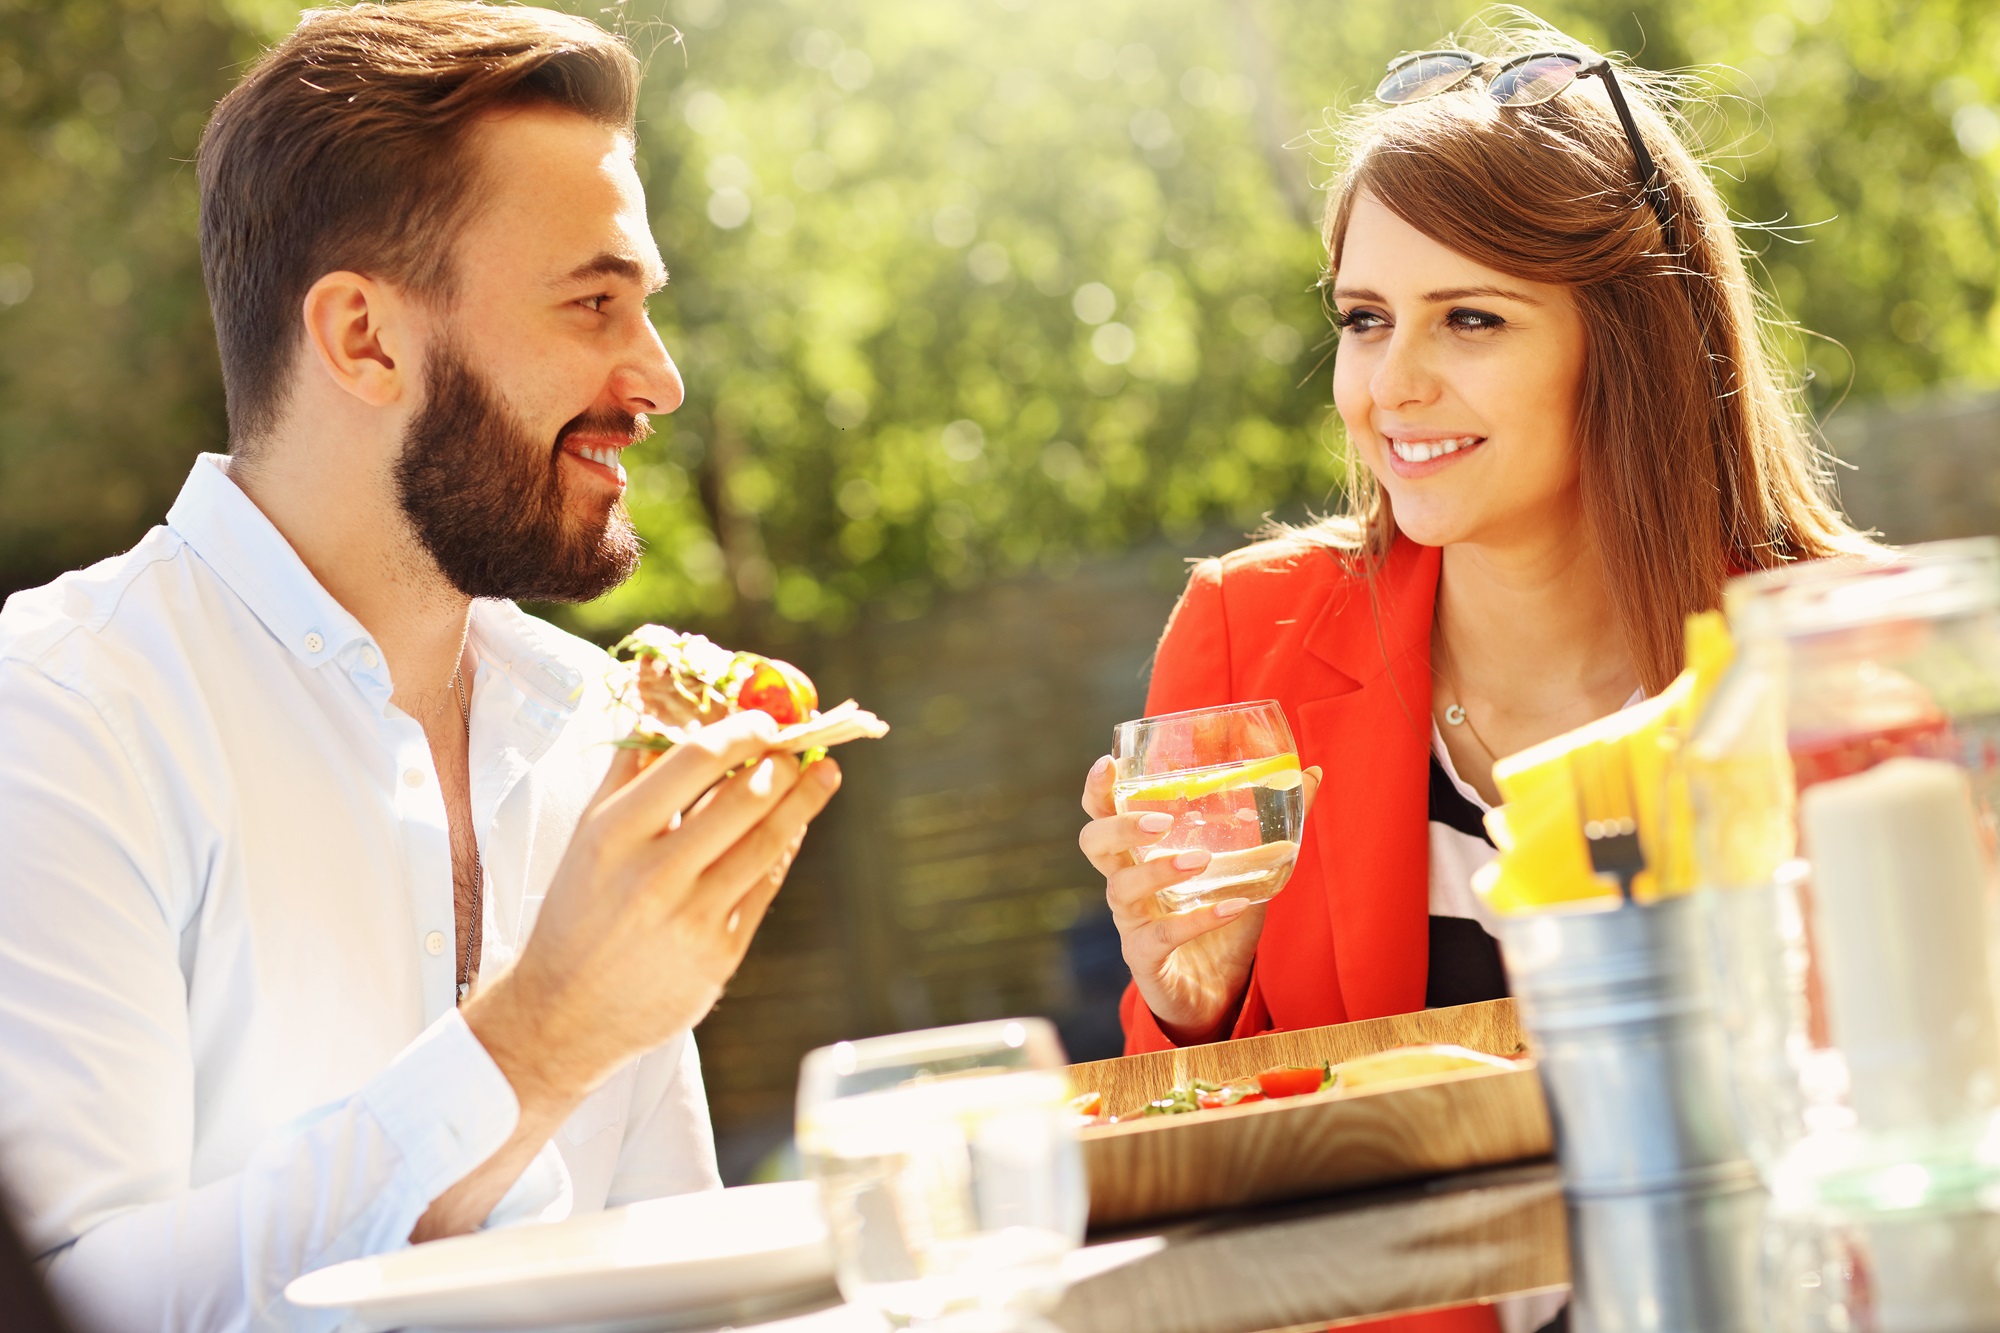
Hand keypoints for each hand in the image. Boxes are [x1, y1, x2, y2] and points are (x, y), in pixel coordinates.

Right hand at [422, 711, 837, 1237]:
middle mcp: (655, 873)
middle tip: (802, 744)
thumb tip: (661, 704)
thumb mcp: (587, 835)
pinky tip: (794, 828)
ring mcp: (692, 917)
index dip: (741, 732)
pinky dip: (784, 851)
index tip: (764, 719)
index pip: (694, 760)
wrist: (564, 1013)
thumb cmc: (577, 911)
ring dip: (802, 803)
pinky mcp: (720, 954)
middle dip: (783, 764)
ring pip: (766, 843)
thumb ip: (627, 769)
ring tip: (823, 776)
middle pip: (743, 799)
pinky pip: (766, 887)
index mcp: (615, 833)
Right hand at [1079, 754, 1319, 1043]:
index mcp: (1139, 854)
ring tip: (1200, 861)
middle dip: (1120, 827)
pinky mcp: (1147, 960)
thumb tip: (1314, 773)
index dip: (1098, 790)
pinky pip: (1161, 938)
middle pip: (1094, 845)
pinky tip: (1233, 907)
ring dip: (1158, 870)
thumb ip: (1273, 824)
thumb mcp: (1247, 867)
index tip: (1109, 764)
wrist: (1214, 995)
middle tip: (1161, 821)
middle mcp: (1126, 883)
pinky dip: (1198, 920)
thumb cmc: (1218, 918)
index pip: (1102, 814)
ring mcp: (1132, 923)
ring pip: (1122, 890)